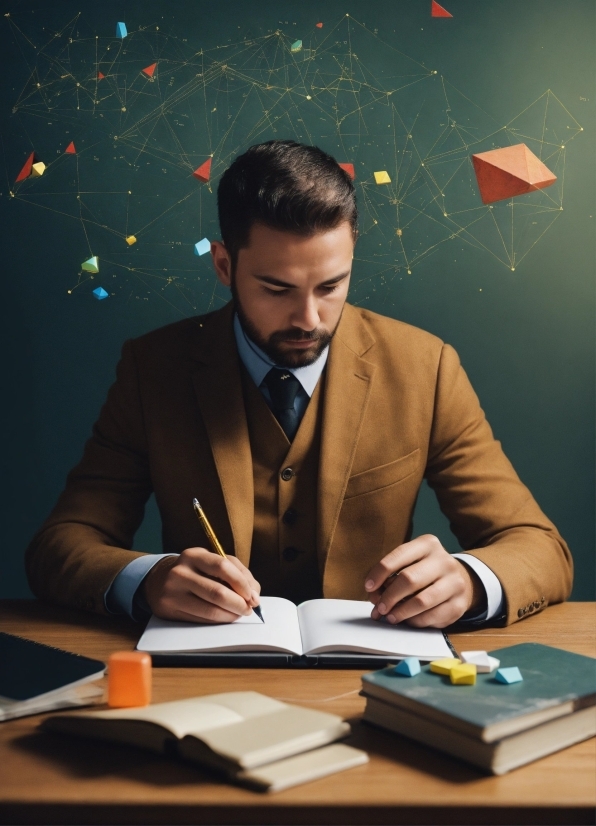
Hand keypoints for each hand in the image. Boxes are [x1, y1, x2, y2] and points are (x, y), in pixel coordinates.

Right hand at [142, 547, 260, 622]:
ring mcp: (173, 592)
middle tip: (249, 608)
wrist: (158, 581)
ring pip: (210, 610)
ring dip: (231, 615)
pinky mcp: (169, 610)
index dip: (242, 583)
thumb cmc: (194, 571)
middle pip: (218, 592)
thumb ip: (236, 572)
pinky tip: (225, 617)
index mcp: (194, 555)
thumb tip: (254, 593)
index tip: (253, 595)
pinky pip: (201, 619)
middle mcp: (180, 572)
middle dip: (239, 603)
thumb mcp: (211, 562)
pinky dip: (219, 620)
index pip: (223, 567)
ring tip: (239, 614)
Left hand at [364, 535, 484, 627]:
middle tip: (379, 607)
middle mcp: (444, 560)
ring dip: (401, 612)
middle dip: (389, 596)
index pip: (399, 555)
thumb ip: (391, 575)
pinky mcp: (459, 604)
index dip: (380, 573)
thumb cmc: (425, 572)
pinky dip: (415, 621)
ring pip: (422, 601)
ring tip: (391, 617)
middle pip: (409, 579)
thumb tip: (374, 595)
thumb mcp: (410, 563)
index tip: (369, 587)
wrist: (460, 581)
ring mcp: (455, 582)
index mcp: (428, 544)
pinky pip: (432, 616)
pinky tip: (408, 620)